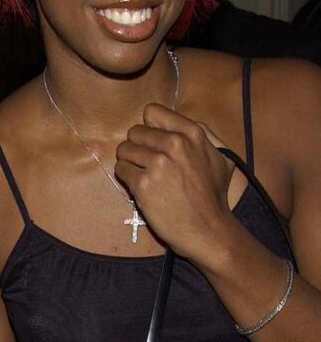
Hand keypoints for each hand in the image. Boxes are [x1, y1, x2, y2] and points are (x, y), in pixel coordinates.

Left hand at [115, 104, 236, 262]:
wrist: (208, 229)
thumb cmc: (213, 195)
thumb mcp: (220, 156)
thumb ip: (200, 134)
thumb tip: (171, 119)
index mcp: (193, 134)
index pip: (152, 112)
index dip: (148, 127)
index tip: (153, 141)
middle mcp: (175, 144)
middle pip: (134, 132)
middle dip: (138, 147)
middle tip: (149, 164)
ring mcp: (158, 164)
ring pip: (124, 150)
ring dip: (130, 163)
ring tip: (146, 176)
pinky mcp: (143, 183)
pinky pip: (121, 169)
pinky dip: (127, 178)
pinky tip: (142, 188)